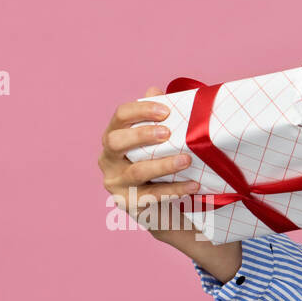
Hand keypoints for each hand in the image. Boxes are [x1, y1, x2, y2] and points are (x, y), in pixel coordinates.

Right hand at [97, 86, 200, 237]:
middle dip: (141, 135)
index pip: (120, 117)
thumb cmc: (160, 170)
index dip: (140, 110)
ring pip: (136, 171)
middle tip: (168, 133)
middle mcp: (108, 159)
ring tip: (187, 160)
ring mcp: (115, 183)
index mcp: (113, 137)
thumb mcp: (159, 145)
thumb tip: (155, 89)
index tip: (166, 111)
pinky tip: (193, 185)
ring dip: (163, 164)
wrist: (162, 211)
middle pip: (115, 141)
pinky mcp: (128, 204)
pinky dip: (175, 189)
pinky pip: (152, 196)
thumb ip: (156, 119)